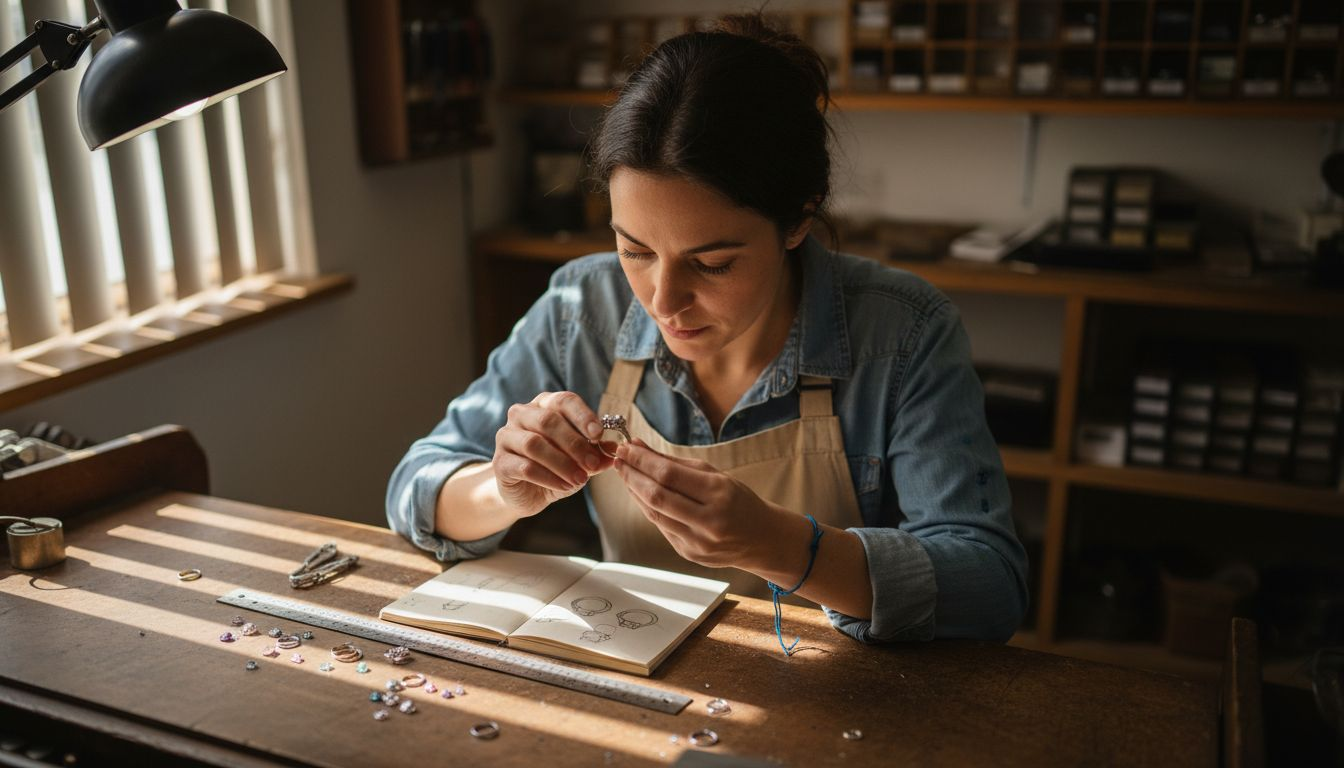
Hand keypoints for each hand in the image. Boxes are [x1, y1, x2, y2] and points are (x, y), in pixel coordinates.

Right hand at [493, 391, 612, 517]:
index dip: (582, 416)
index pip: (564, 401)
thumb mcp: (580, 460)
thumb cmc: (556, 468)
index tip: (599, 434)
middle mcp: (522, 414)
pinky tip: (564, 486)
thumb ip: (595, 453)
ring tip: (580, 480)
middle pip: (548, 421)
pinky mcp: (500, 462)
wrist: (528, 493)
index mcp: (544, 405)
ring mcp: (507, 436)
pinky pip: (525, 467)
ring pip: (535, 444)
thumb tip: (615, 450)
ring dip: (562, 463)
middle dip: (575, 444)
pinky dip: (549, 477)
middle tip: (593, 464)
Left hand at [613, 440, 786, 569]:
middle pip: (657, 496)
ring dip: (635, 492)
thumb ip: (676, 463)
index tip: (626, 448)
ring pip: (654, 514)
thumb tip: (639, 446)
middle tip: (618, 459)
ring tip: (625, 474)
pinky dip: (648, 508)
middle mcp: (709, 521)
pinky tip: (640, 494)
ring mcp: (697, 541)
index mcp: (719, 494)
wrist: (762, 540)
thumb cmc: (739, 501)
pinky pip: (661, 527)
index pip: (669, 475)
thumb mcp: (716, 476)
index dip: (642, 461)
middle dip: (632, 475)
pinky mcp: (689, 554)